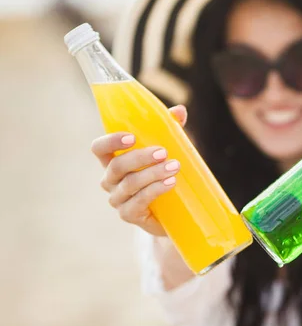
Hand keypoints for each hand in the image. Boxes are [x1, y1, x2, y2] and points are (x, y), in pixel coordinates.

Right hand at [90, 105, 187, 235]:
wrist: (173, 212)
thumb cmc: (163, 175)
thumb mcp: (167, 151)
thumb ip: (170, 130)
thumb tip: (179, 110)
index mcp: (113, 161)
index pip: (99, 149)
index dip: (110, 141)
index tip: (132, 137)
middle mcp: (110, 181)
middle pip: (117, 166)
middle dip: (140, 157)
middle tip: (163, 152)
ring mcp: (118, 199)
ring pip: (130, 184)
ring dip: (153, 174)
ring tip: (174, 167)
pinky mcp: (129, 215)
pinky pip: (138, 202)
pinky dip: (155, 190)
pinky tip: (170, 183)